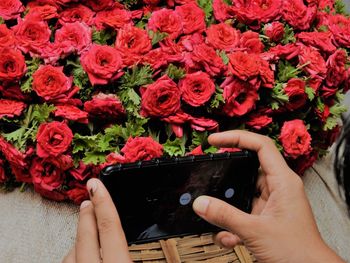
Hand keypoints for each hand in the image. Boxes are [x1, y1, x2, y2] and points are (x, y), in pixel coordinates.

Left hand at [63, 178, 131, 262]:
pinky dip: (76, 255)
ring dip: (81, 238)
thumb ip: (132, 256)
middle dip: (87, 215)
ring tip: (89, 229)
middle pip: (86, 236)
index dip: (103, 203)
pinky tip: (83, 255)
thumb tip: (127, 244)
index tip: (96, 185)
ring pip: (72, 252)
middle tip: (88, 201)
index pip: (109, 227)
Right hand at [193, 130, 343, 262]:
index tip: (215, 140)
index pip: (260, 146)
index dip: (236, 138)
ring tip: (213, 212)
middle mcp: (277, 188)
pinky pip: (242, 211)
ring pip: (242, 191)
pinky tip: (227, 237)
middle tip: (208, 171)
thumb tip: (200, 203)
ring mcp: (270, 203)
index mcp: (283, 181)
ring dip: (227, 205)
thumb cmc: (298, 253)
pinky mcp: (264, 217)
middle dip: (226, 173)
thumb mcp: (255, 231)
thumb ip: (225, 216)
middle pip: (247, 167)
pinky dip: (231, 223)